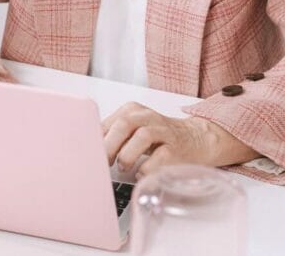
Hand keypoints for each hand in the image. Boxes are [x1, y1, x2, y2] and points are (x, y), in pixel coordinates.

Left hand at [102, 102, 257, 178]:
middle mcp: (148, 117)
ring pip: (142, 135)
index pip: (108, 121)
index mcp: (133, 111)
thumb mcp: (133, 130)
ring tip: (124, 167)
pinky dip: (147, 167)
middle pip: (124, 124)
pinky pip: (161, 157)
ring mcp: (164, 131)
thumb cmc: (159, 137)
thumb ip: (113, 136)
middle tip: (103, 162)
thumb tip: (88, 149)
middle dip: (109, 145)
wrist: (196, 139)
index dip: (96, 139)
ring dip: (128, 154)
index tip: (88, 154)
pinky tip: (141, 173)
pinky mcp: (177, 148)